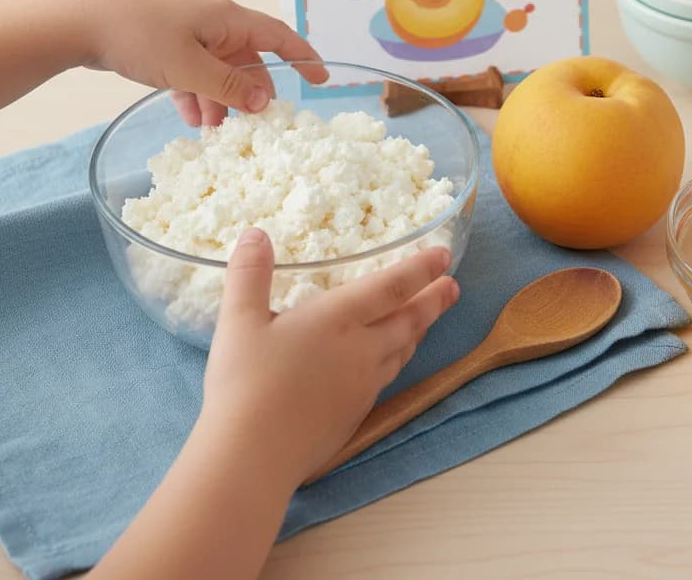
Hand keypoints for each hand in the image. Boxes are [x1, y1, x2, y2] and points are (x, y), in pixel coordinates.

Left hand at [78, 0, 327, 125]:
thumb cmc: (139, 36)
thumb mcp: (189, 68)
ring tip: (214, 132)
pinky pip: (195, 72)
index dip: (304, 57)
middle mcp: (214, 22)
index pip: (279, 36)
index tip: (322, 79)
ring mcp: (189, 32)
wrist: (79, 21)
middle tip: (252, 126)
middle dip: (251, 94)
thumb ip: (229, 87)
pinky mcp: (167, 43)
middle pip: (249, 60)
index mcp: (228, 18)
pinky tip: (190, 118)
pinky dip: (197, 94)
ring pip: (220, 70)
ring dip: (221, 100)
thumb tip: (264, 103)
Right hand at [201, 229, 458, 485]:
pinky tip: (388, 364)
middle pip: (409, 320)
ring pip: (402, 351)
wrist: (253, 457)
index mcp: (338, 319)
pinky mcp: (355, 415)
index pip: (391, 286)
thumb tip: (256, 234)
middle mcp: (361, 349)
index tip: (444, 255)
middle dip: (434, 301)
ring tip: (427, 321)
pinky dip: (397, 361)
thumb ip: (249, 274)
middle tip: (453, 287)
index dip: (421, 268)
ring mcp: (362, 386)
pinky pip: (387, 378)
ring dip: (418, 331)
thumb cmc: (245, 383)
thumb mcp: (238, 321)